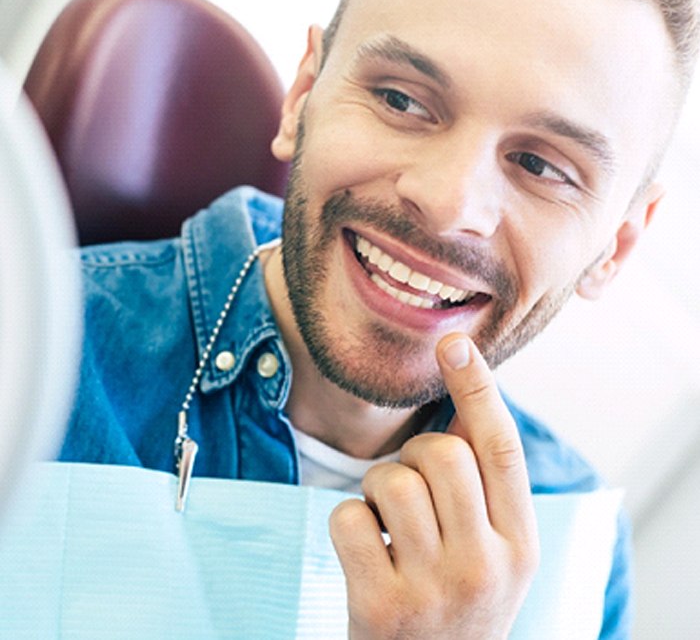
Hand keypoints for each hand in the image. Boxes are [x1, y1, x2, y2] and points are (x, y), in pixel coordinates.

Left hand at [329, 333, 538, 638]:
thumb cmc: (457, 598)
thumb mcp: (493, 551)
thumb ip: (485, 487)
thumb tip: (464, 394)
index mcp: (521, 544)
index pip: (502, 449)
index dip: (478, 389)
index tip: (454, 342)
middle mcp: (486, 567)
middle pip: (442, 454)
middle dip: (414, 454)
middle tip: (411, 485)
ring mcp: (433, 591)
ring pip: (391, 480)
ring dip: (377, 489)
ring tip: (389, 525)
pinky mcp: (380, 608)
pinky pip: (348, 517)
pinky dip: (348, 521)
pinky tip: (365, 551)